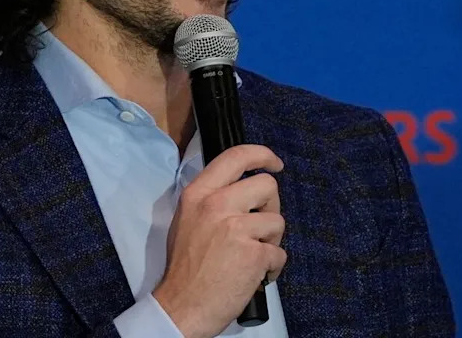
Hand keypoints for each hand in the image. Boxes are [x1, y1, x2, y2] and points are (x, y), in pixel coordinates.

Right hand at [153, 144, 285, 337]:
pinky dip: (272, 266)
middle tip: (261, 225)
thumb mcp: (186, 218)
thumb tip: (240, 187)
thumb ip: (210, 198)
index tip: (274, 163)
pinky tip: (257, 275)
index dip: (262, 155)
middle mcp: (217, 204)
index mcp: (199, 193)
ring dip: (272, 240)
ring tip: (255, 254)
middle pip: (266, 185)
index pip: (236, 156)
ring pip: (278, 220)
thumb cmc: (184, 266)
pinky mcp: (254, 253)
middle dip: (271, 205)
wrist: (182, 306)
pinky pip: (279, 253)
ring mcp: (236, 228)